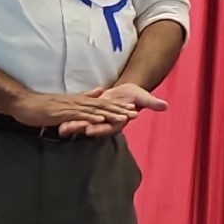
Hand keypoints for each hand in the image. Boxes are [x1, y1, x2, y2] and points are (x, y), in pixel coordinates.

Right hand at [13, 88, 137, 134]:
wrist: (22, 103)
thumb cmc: (41, 106)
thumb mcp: (64, 104)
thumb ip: (80, 99)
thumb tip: (97, 93)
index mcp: (78, 101)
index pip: (101, 103)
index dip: (117, 106)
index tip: (131, 109)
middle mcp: (76, 102)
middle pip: (102, 105)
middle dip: (119, 109)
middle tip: (135, 113)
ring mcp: (70, 106)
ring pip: (94, 110)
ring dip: (110, 113)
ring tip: (124, 117)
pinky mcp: (62, 112)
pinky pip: (78, 115)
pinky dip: (90, 116)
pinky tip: (100, 119)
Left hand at [48, 82, 167, 137]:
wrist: (125, 93)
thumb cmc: (134, 96)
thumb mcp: (144, 98)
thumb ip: (152, 103)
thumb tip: (165, 106)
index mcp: (118, 120)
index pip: (109, 126)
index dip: (100, 127)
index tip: (91, 129)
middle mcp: (106, 122)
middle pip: (94, 126)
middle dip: (82, 128)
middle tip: (70, 130)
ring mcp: (97, 119)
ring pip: (84, 124)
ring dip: (73, 126)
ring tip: (62, 129)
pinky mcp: (90, 114)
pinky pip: (80, 118)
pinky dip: (71, 120)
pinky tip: (59, 123)